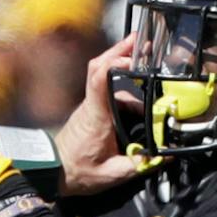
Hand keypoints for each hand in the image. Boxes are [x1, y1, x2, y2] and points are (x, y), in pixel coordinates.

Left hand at [55, 35, 147, 196]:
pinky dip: (125, 90)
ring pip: (107, 80)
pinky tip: (140, 104)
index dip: (115, 61)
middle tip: (141, 41)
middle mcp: (91, 106)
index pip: (99, 78)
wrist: (52, 175)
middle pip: (100, 67)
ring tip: (147, 68)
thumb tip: (164, 156)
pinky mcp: (91, 112)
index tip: (133, 55)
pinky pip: (108, 94)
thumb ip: (138, 164)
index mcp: (95, 116)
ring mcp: (90, 107)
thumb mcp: (111, 174)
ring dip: (125, 71)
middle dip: (120, 51)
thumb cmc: (76, 173)